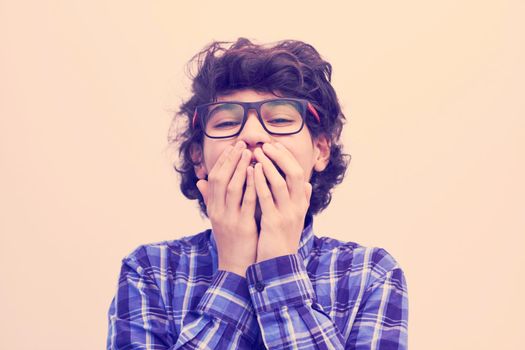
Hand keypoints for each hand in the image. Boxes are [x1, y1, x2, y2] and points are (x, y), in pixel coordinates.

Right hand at [196, 141, 257, 275]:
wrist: (236, 266)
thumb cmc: (231, 239)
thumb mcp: (218, 218)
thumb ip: (211, 199)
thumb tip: (200, 181)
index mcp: (213, 208)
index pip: (214, 178)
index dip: (223, 161)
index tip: (233, 146)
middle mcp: (218, 211)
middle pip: (221, 179)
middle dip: (231, 160)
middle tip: (242, 144)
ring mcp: (229, 218)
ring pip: (233, 188)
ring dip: (241, 168)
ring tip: (251, 153)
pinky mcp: (242, 226)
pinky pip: (247, 202)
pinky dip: (252, 186)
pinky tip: (258, 174)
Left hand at [252, 142, 312, 262]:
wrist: (279, 265)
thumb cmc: (283, 239)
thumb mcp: (295, 218)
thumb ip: (302, 201)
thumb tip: (307, 185)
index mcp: (301, 203)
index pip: (298, 173)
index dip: (287, 157)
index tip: (274, 145)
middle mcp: (297, 206)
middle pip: (294, 173)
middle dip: (280, 157)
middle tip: (265, 145)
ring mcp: (287, 214)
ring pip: (281, 183)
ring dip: (269, 165)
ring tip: (256, 153)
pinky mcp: (274, 222)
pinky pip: (266, 198)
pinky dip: (259, 182)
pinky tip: (252, 172)